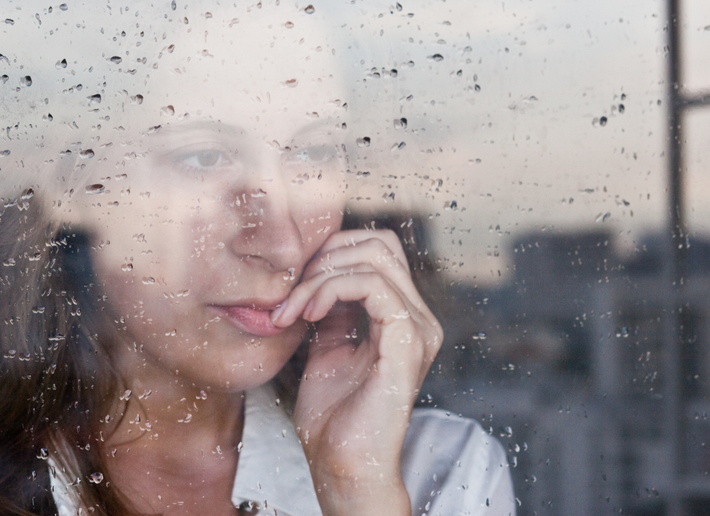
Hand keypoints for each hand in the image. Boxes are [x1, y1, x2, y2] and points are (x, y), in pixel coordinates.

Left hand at [270, 230, 442, 515]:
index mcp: (404, 316)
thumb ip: (332, 307)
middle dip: (324, 256)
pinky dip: (331, 288)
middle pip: (379, 243)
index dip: (331, 251)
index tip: (292, 284)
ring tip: (293, 308)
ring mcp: (418, 329)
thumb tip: (317, 270)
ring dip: (320, 275)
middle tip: (290, 292)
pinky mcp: (408, 342)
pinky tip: (308, 313)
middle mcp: (419, 318)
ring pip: (373, 258)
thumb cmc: (332, 415)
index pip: (377, 248)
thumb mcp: (327, 345)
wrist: (340, 465)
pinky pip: (372, 286)